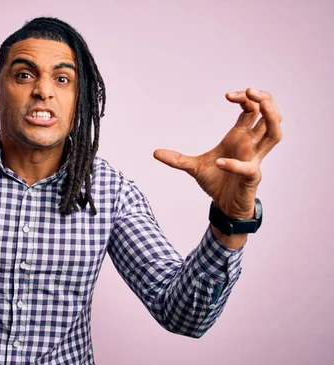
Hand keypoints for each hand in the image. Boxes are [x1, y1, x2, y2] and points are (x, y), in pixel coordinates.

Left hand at [153, 88, 281, 219]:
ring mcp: (253, 160)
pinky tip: (219, 162)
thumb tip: (155, 153)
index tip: (228, 96)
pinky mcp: (251, 177)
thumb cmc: (217, 182)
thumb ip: (177, 159)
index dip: (245, 98)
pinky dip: (234, 164)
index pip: (252, 110)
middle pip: (271, 115)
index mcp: (240, 137)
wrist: (224, 207)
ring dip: (271, 118)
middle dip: (265, 100)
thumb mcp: (193, 167)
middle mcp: (250, 145)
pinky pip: (248, 168)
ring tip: (260, 105)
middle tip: (251, 91)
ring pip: (275, 134)